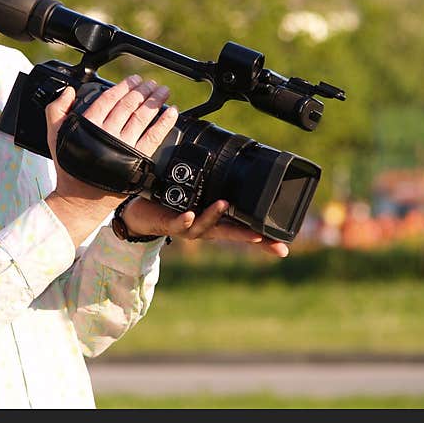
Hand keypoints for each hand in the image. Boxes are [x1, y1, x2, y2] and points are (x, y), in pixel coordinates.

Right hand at [43, 75, 178, 245]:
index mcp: (89, 124)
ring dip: (155, 101)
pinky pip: (154, 136)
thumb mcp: (55, 135)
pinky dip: (164, 123)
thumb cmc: (69, 168)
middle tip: (150, 84)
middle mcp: (108, 133)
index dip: (124, 86)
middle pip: (129, 105)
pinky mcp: (137, 159)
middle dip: (142, 91)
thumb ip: (56, 110)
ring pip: (143, 117)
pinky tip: (171, 112)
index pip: (110, 98)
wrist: (80, 198)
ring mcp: (124, 146)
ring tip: (162, 92)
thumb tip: (70, 92)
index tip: (133, 80)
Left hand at [123, 197, 289, 257]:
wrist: (139, 215)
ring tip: (224, 204)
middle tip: (263, 236)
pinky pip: (178, 223)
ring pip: (204, 226)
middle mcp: (204, 227)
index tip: (284, 246)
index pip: (244, 231)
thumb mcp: (198, 197)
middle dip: (247, 237)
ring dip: (214, 216)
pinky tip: (190, 213)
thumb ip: (216, 189)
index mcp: (214, 220)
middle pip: (230, 234)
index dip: (264, 240)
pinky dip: (185, 219)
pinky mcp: (169, 224)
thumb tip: (233, 176)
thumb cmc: (171, 206)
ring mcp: (187, 227)